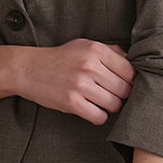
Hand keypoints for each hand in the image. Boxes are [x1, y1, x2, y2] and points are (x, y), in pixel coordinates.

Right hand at [14, 40, 134, 125]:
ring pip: (114, 105)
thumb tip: (133, 63)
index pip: (130, 71)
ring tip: (100, 102)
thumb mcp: (84, 45)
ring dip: (110, 107)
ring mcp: (81, 85)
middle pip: (124, 90)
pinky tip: (91, 109)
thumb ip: (110, 51)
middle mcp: (90, 66)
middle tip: (111, 94)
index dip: (130, 81)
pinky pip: (99, 117)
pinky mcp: (72, 103)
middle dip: (121, 95)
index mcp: (96, 50)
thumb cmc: (60, 58)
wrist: (28, 69)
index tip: (123, 84)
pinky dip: (99, 116)